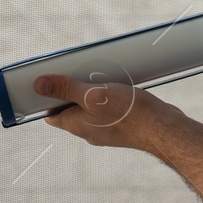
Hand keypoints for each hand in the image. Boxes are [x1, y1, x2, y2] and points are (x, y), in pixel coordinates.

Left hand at [33, 73, 180, 150]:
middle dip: (72, 91)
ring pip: (91, 107)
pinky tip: (118, 85)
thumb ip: (66, 90)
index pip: (51, 114)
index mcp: (76, 125)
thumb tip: (38, 85)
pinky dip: (109, 96)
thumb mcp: (93, 96)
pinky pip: (108, 108)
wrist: (164, 129)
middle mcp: (89, 130)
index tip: (49, 81)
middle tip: (78, 72)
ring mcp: (106, 129)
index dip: (47, 98)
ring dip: (92, 92)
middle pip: (71, 108)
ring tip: (100, 76)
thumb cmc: (130, 114)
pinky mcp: (122, 124)